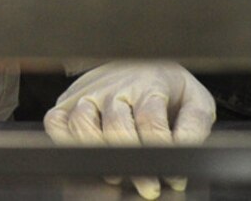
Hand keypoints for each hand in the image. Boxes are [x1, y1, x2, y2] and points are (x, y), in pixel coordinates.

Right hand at [43, 61, 214, 199]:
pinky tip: (89, 155)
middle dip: (134, 164)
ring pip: (82, 123)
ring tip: (118, 176)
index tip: (173, 176)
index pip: (150, 119)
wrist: (140, 63)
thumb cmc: (168, 89)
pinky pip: (56, 122)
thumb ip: (194, 126)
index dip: (162, 152)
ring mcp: (88, 92)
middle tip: (148, 187)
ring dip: (100, 154)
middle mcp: (114, 87)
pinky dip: (65, 141)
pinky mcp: (68, 101)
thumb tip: (183, 154)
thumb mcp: (194, 102)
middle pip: (116, 126)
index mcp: (149, 83)